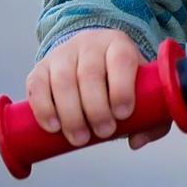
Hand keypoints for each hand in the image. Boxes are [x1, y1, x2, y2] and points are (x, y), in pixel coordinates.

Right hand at [25, 29, 170, 149]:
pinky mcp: (40, 68)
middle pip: (90, 74)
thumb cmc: (119, 81)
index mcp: (119, 45)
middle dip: (96, 108)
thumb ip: (150, 117)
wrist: (89, 60)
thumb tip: (136, 141)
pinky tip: (53, 127)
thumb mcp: (141, 89)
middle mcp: (89, 44)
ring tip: (79, 138)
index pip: (121, 60)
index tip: (123, 115)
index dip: (122, 88)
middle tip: (104, 133)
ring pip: (63, 81)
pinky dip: (43, 108)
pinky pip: (37, 86)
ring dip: (70, 113)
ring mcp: (62, 54)